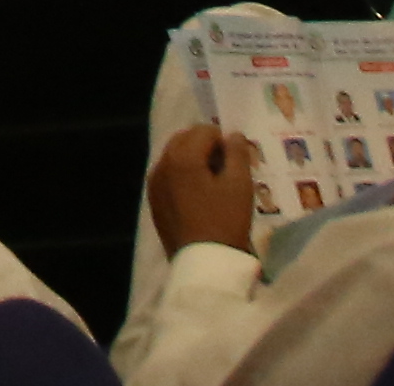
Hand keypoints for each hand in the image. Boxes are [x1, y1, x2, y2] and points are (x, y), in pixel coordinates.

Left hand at [145, 125, 263, 257]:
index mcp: (182, 156)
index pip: (204, 131)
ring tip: (214, 182)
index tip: (236, 159)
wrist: (204, 263)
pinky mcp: (153, 200)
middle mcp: (162, 164)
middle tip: (226, 168)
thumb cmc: (225, 221)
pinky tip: (199, 195)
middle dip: (205, 146)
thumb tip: (233, 135)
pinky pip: (168, 175)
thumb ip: (237, 153)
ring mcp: (154, 183)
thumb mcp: (239, 185)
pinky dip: (182, 175)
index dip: (223, 140)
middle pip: (184, 139)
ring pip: (174, 156)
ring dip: (193, 159)